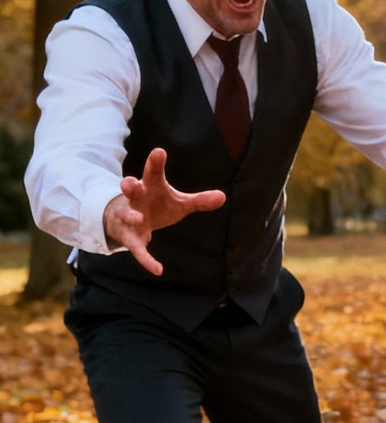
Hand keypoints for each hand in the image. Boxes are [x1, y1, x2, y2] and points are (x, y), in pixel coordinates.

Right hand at [102, 147, 225, 274]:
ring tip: (138, 218)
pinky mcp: (129, 237)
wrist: (128, 221)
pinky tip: (158, 270)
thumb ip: (198, 201)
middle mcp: (136, 199)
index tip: (160, 152)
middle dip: (130, 185)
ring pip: (126, 214)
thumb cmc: (155, 206)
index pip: (152, 172)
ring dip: (130, 215)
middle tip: (131, 183)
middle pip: (130, 188)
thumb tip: (223, 197)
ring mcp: (129, 217)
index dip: (155, 163)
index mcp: (149, 186)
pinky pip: (136, 249)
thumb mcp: (178, 203)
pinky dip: (146, 259)